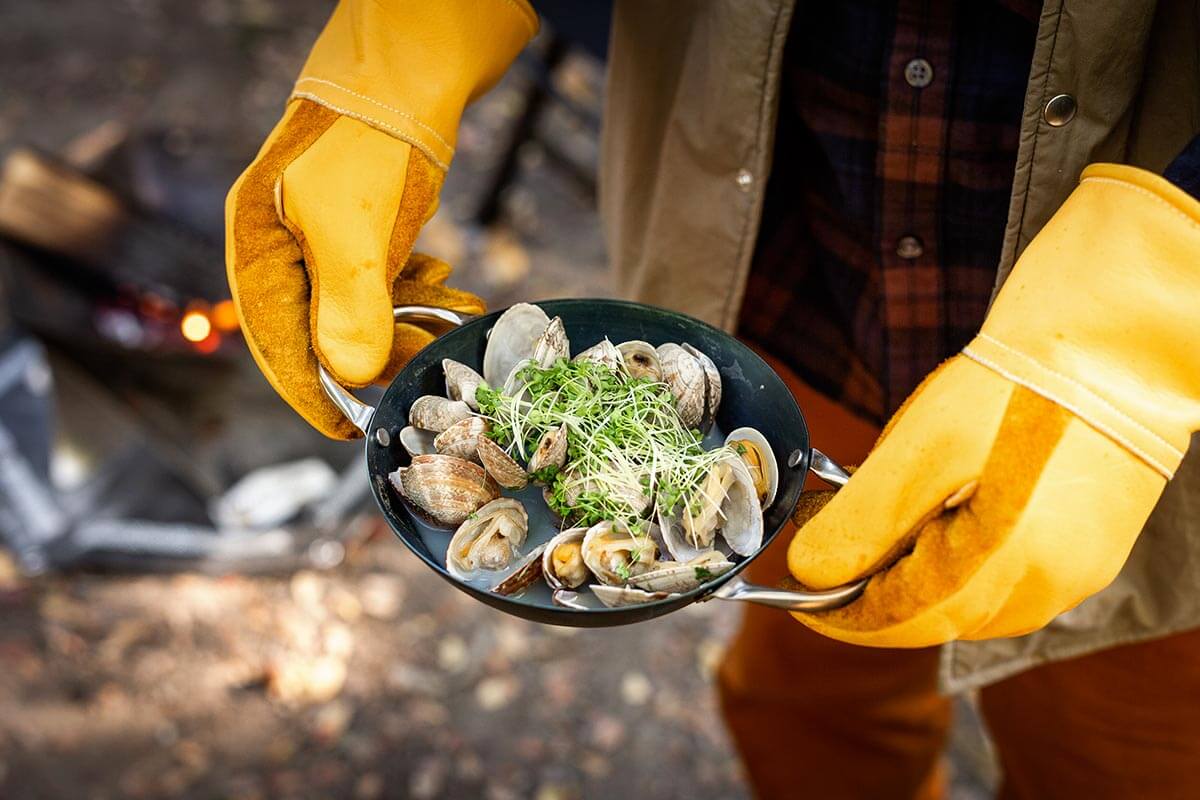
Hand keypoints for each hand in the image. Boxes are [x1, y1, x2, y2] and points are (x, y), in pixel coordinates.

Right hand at [224, 0, 535, 437]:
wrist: (411, 72)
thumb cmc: (369, 143)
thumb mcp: (353, 225)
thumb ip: (349, 302)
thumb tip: (350, 375)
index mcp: (257, 247)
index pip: (274, 342)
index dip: (311, 393)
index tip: (348, 433)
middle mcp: (284, 247)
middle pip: (320, 332)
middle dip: (376, 358)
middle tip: (424, 372)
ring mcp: (325, 236)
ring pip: (361, 309)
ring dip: (407, 324)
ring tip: (450, 323)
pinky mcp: (365, 227)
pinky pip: (385, 282)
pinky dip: (418, 293)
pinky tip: (446, 285)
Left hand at [787, 165, 1199, 646]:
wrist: (1113, 344)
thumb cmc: (1017, 388)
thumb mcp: (920, 450)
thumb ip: (862, 523)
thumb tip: (809, 572)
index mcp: (1000, 570)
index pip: (896, 622)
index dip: (835, 612)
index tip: (793, 594)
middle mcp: (1043, 590)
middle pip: (931, 618)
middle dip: (868, 590)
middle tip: (823, 546)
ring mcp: (1072, 575)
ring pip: (967, 605)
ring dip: (910, 578)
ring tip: (875, 523)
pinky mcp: (1086, 552)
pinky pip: (1005, 581)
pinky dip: (955, 562)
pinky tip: (936, 518)